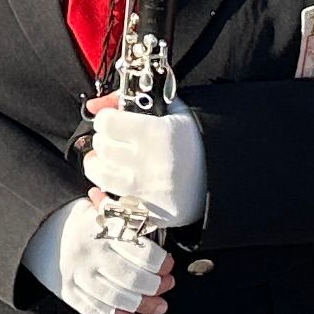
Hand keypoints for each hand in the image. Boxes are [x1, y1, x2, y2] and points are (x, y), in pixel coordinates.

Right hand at [23, 197, 168, 313]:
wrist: (34, 230)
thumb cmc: (70, 221)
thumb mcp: (96, 210)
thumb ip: (122, 215)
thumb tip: (148, 218)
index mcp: (101, 230)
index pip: (140, 251)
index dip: (161, 263)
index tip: (167, 266)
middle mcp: (91, 253)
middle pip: (133, 278)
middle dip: (156, 286)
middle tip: (166, 285)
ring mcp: (79, 275)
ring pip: (118, 298)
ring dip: (143, 306)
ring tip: (157, 306)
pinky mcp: (69, 292)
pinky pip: (95, 311)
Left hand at [81, 98, 203, 225]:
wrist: (221, 178)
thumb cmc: (193, 140)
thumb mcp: (170, 110)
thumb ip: (128, 99)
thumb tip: (92, 105)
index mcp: (157, 133)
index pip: (107, 122)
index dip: (106, 119)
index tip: (113, 121)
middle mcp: (150, 163)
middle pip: (101, 147)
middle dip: (104, 141)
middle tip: (114, 141)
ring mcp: (148, 191)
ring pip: (100, 174)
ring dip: (99, 165)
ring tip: (111, 161)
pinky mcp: (148, 214)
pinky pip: (109, 205)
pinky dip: (104, 195)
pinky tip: (111, 185)